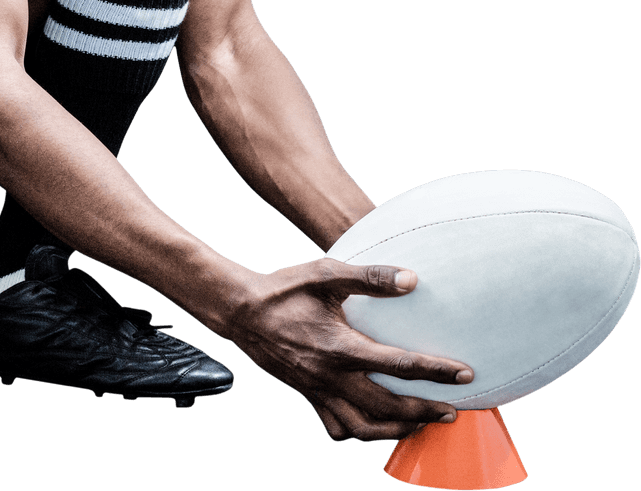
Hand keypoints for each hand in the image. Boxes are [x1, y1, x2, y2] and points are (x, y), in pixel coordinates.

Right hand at [228, 258, 473, 441]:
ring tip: (421, 424)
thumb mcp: (325, 274)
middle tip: (452, 412)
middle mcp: (330, 376)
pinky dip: (361, 433)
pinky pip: (337, 428)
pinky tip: (376, 424)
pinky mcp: (307, 396)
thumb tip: (412, 279)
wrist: (242, 312)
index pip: (398, 364)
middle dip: (425, 412)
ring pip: (364, 428)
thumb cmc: (284, 289)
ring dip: (397, 430)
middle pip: (388, 408)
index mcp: (339, 346)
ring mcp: (317, 391)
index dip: (436, 371)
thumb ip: (369, 277)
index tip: (464, 374)